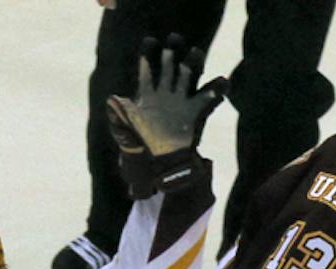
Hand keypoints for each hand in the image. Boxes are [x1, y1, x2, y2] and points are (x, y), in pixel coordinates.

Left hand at [106, 35, 220, 155]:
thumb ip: (120, 114)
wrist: (161, 162)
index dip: (148, 54)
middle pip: (170, 66)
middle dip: (172, 51)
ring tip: (196, 53)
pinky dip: (215, 90)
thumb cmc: (142, 143)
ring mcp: (181, 101)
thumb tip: (112, 100)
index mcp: (148, 93)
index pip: (147, 69)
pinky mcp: (195, 113)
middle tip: (174, 39)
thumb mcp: (126, 128)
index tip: (151, 41)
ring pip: (188, 76)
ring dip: (193, 63)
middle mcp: (165, 93)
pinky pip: (207, 99)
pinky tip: (223, 82)